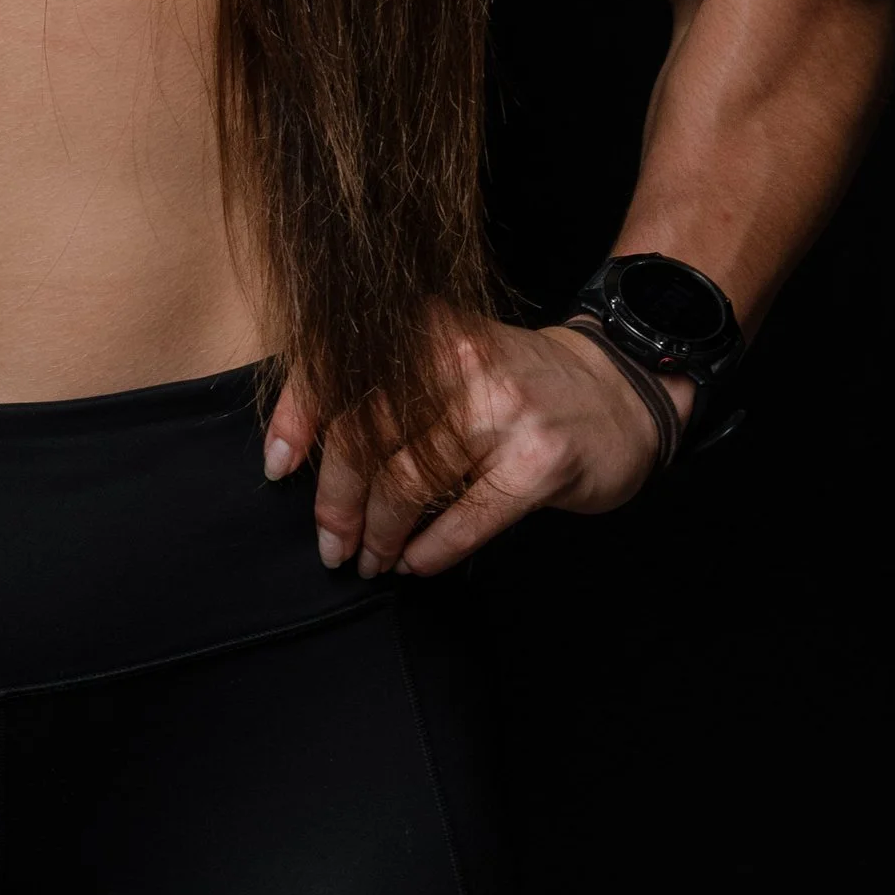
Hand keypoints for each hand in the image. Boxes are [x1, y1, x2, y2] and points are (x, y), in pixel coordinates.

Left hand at [263, 318, 689, 578]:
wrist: (616, 390)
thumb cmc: (512, 382)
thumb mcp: (449, 357)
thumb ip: (388, 386)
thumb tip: (308, 450)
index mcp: (428, 329)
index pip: (343, 366)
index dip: (299, 417)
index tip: (277, 468)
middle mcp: (460, 362)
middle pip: (367, 434)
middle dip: (336, 499)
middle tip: (330, 543)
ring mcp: (504, 411)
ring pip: (410, 481)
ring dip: (380, 534)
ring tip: (371, 560)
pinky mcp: (539, 462)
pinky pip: (467, 519)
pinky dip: (431, 550)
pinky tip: (416, 565)